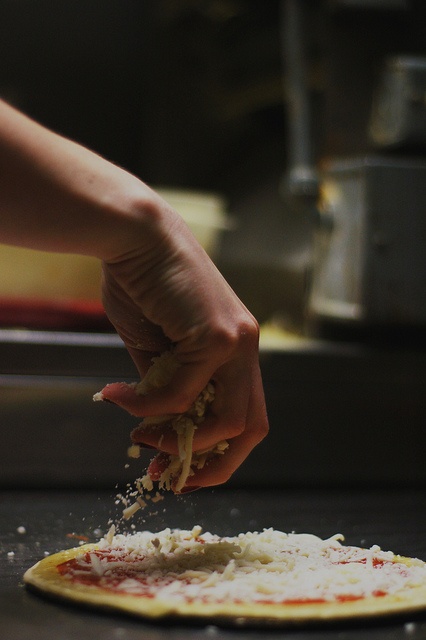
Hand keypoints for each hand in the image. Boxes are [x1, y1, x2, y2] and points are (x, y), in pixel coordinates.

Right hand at [98, 189, 268, 488]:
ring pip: (226, 420)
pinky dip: (147, 406)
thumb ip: (164, 385)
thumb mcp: (153, 348)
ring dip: (176, 440)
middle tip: (166, 473)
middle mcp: (246, 348)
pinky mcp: (217, 334)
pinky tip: (118, 396)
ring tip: (138, 434)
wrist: (133, 236)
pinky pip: (182, 393)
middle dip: (212, 464)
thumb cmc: (143, 284)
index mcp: (235, 350)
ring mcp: (238, 341)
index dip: (217, 453)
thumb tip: (159, 426)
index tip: (177, 468)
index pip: (245, 416)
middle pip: (253, 428)